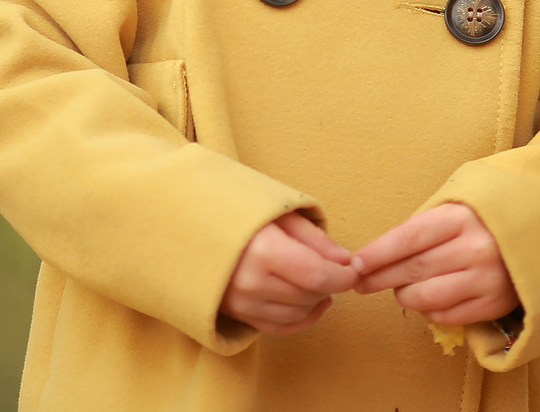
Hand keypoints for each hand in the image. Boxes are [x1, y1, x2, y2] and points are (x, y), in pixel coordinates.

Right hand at [219, 211, 359, 334]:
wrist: (186, 227)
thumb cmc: (235, 212)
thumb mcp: (278, 213)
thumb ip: (314, 238)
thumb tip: (345, 260)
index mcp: (262, 251)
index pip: (318, 275)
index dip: (343, 276)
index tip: (353, 269)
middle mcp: (251, 283)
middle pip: (309, 296)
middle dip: (331, 285)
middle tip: (337, 269)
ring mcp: (242, 303)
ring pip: (298, 313)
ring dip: (317, 300)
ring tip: (319, 280)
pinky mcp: (237, 314)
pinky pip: (280, 327)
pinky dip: (302, 318)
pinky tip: (313, 303)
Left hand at [349, 202, 517, 326]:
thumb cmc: (483, 222)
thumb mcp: (454, 210)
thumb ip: (421, 228)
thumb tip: (372, 256)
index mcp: (460, 218)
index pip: (408, 239)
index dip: (377, 254)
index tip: (355, 264)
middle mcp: (474, 248)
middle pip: (413, 269)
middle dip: (380, 278)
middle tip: (361, 283)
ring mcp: (486, 279)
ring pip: (426, 297)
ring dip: (404, 296)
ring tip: (401, 289)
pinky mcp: (495, 304)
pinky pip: (446, 315)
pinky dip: (428, 311)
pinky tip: (428, 300)